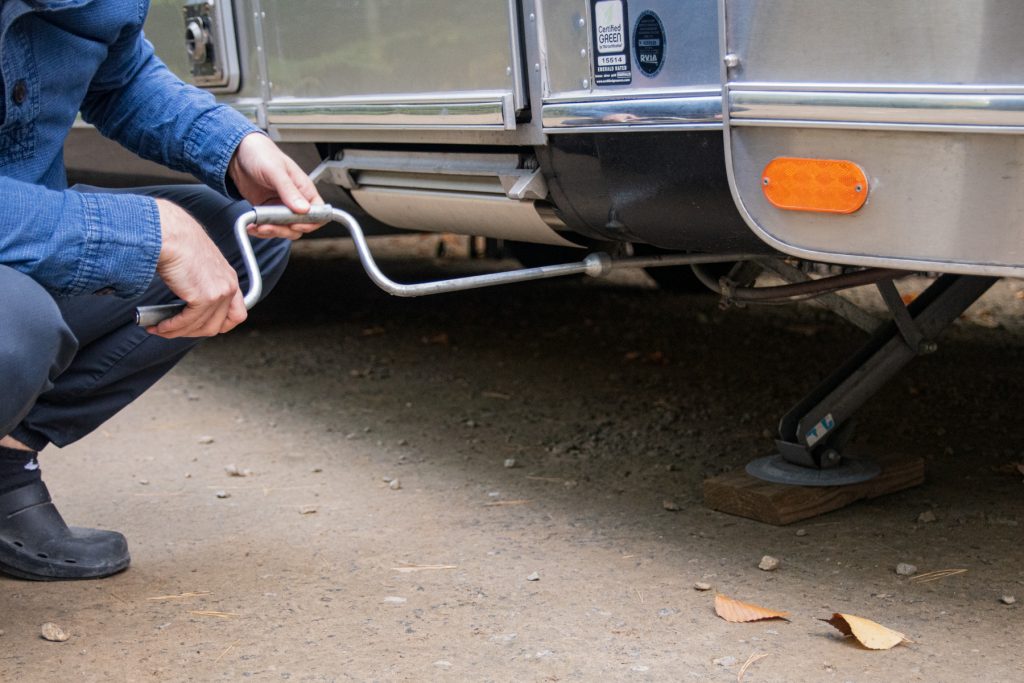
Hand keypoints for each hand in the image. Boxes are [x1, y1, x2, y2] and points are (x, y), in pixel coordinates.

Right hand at [148, 199, 246, 338]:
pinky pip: (188, 322)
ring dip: (178, 332)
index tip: (197, 327)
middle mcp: (228, 286)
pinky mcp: (205, 297)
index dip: (217, 325)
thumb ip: (196, 284)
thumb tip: (181, 305)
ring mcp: (219, 292)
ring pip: (202, 328)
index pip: (235, 314)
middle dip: (192, 332)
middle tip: (171, 329)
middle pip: (218, 325)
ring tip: (159, 328)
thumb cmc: (175, 240)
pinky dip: (172, 327)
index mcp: (228, 277)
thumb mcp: (195, 264)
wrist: (169, 231)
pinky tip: (159, 325)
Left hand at [228, 133, 325, 239]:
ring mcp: (281, 206)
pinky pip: (270, 226)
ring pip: (285, 229)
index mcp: (304, 189)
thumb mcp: (275, 170)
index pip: (318, 212)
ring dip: (272, 231)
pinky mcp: (268, 210)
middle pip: (301, 225)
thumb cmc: (261, 154)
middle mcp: (295, 200)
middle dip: (286, 229)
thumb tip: (304, 209)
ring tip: (259, 226)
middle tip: (271, 225)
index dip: (310, 222)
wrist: (238, 153)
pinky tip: (253, 225)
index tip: (295, 224)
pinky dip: (261, 230)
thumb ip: (289, 190)